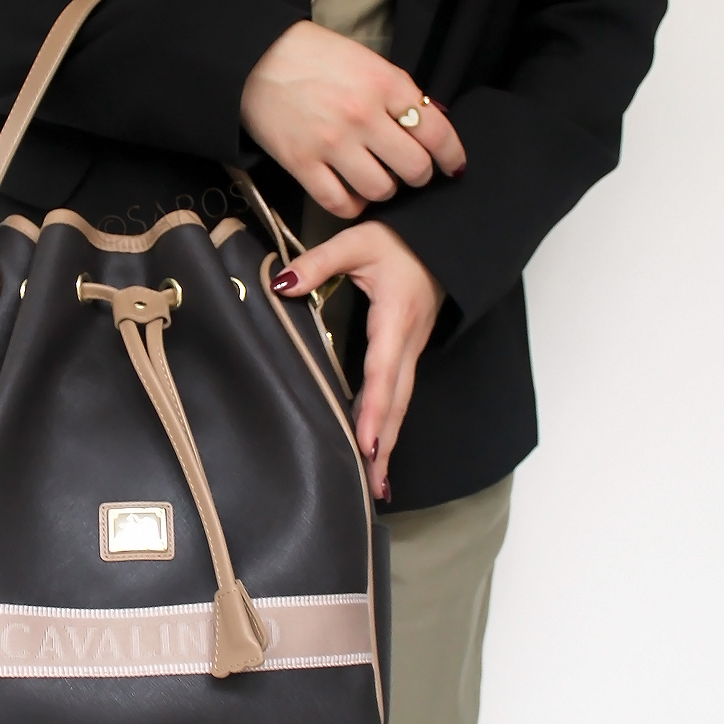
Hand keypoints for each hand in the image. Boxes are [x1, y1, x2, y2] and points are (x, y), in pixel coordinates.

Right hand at [241, 20, 465, 217]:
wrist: (256, 58)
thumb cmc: (314, 57)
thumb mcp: (367, 61)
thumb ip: (398, 93)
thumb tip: (431, 123)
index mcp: (385, 83)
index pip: (437, 132)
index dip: (451, 156)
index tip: (451, 167)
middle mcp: (363, 115)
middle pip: (414, 168)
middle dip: (419, 176)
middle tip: (409, 173)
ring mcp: (331, 143)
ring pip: (381, 190)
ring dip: (384, 190)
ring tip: (375, 180)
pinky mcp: (302, 163)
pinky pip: (340, 203)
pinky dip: (352, 206)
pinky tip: (351, 195)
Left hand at [270, 222, 444, 501]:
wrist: (440, 238)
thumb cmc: (401, 241)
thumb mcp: (358, 242)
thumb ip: (319, 262)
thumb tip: (282, 283)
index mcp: (395, 320)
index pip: (382, 372)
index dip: (374, 409)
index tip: (368, 444)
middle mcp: (407, 343)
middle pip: (397, 402)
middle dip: (385, 444)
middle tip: (374, 486)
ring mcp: (410, 350)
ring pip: (400, 403)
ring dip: (389, 442)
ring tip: (378, 484)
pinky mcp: (407, 352)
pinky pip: (399, 393)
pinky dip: (390, 424)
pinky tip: (379, 447)